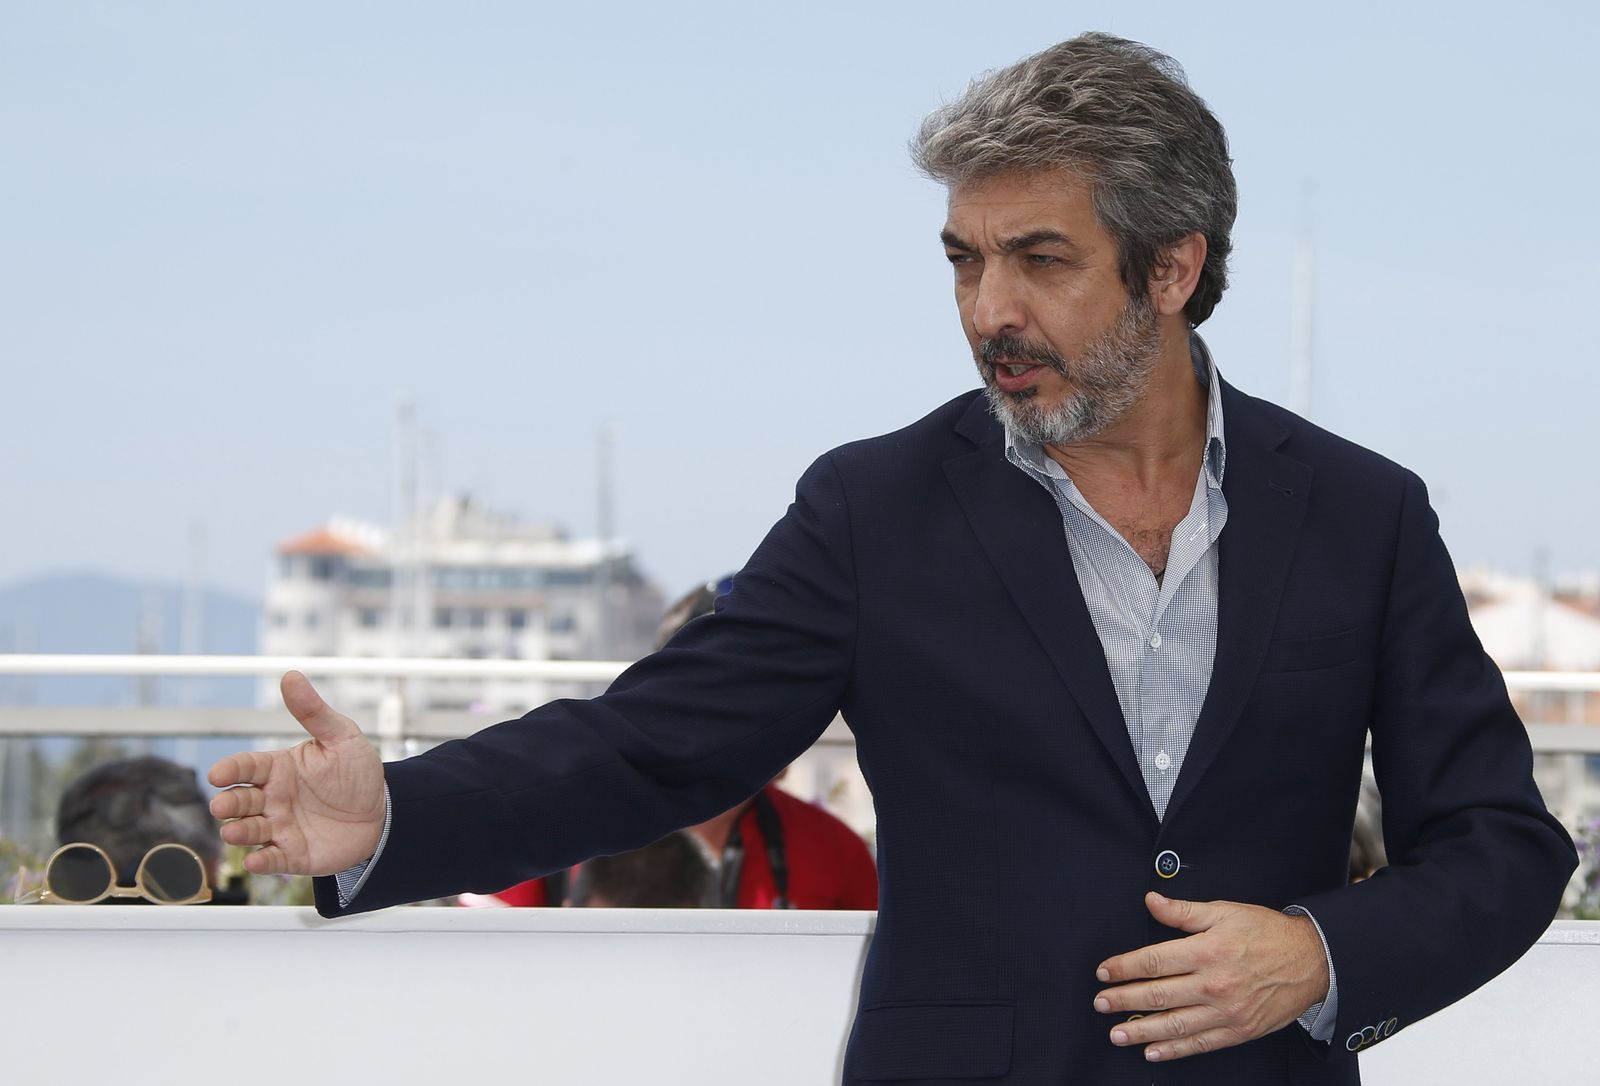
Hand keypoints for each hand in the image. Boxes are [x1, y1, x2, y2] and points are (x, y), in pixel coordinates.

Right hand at [208, 671, 385, 875]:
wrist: (383, 813)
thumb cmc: (357, 773)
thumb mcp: (342, 737)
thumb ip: (314, 712)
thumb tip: (291, 676)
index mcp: (279, 768)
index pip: (247, 766)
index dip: (230, 769)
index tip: (217, 774)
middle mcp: (273, 798)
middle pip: (240, 800)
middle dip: (228, 803)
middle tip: (223, 805)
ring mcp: (280, 827)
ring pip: (248, 830)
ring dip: (238, 832)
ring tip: (234, 831)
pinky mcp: (292, 854)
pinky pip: (270, 859)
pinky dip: (260, 862)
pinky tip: (254, 861)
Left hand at [1093, 892, 1329, 1062]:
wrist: (1313, 961)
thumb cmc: (1267, 933)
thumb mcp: (1225, 911)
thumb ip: (1184, 911)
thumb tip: (1151, 901)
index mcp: (1207, 951)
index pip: (1153, 961)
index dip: (1123, 967)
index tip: (1103, 973)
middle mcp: (1213, 984)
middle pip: (1157, 994)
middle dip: (1123, 1000)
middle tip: (1100, 1004)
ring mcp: (1226, 1011)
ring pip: (1174, 1024)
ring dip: (1140, 1030)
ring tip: (1116, 1034)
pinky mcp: (1239, 1031)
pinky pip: (1199, 1043)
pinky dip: (1173, 1050)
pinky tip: (1152, 1052)